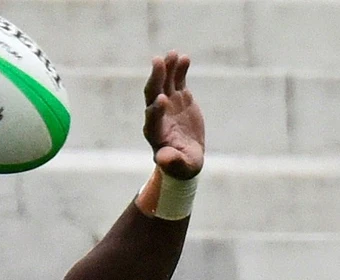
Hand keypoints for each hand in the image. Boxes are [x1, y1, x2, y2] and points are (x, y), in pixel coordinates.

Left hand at [143, 51, 203, 178]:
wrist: (187, 156)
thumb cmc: (183, 165)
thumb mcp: (181, 166)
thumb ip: (172, 161)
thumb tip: (163, 157)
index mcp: (156, 133)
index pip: (152, 119)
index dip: (156, 110)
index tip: (163, 99)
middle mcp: (158, 116)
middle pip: (153, 94)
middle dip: (156, 79)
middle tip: (158, 62)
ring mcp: (168, 105)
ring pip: (164, 83)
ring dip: (167, 68)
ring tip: (172, 54)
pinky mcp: (179, 98)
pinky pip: (178, 81)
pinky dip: (180, 69)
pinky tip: (184, 58)